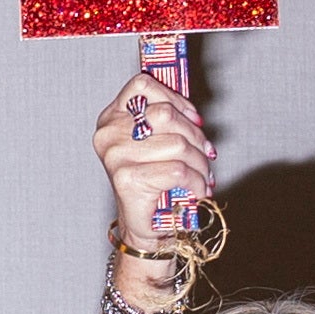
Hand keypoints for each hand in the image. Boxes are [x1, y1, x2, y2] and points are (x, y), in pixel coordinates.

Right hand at [90, 60, 216, 259]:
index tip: (193, 118)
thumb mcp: (156, 144)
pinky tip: (198, 189)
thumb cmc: (153, 183)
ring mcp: (116, 156)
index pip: (142, 85)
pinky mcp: (127, 179)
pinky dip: (197, 181)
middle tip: (205, 154)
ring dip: (200, 163)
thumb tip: (192, 112)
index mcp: (111, 119)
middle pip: (166, 114)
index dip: (175, 98)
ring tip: (203, 175)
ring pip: (178, 144)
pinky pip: (178, 170)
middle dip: (196, 136)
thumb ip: (166, 120)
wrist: (143, 227)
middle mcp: (109, 135)